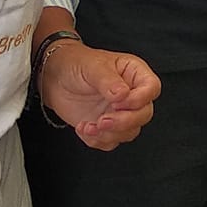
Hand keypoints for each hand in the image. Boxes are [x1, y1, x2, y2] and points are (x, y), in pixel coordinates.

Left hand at [40, 42, 160, 149]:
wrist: (54, 78)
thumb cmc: (76, 64)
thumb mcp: (93, 67)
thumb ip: (108, 81)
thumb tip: (122, 95)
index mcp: (134, 74)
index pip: (152, 88)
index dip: (139, 99)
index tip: (117, 102)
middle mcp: (131, 95)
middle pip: (144, 114)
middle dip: (124, 122)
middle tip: (103, 120)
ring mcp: (119, 112)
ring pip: (130, 132)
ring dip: (109, 134)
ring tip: (88, 126)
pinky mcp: (106, 127)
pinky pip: (111, 142)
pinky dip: (97, 140)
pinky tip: (83, 128)